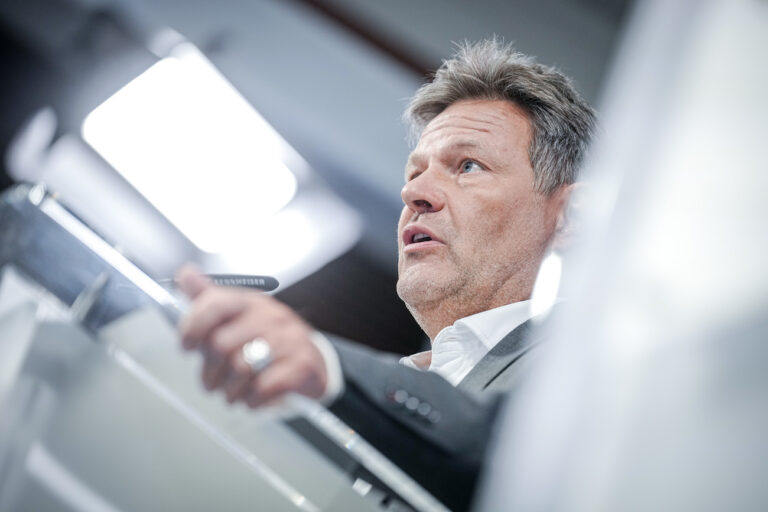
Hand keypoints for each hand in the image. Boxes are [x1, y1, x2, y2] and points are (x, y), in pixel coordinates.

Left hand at [176, 264, 327, 406]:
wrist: (313, 362)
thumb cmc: (269, 341)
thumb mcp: (241, 316)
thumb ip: (210, 299)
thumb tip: (186, 272)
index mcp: (252, 303)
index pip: (217, 304)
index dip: (193, 325)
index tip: (186, 345)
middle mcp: (271, 317)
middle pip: (222, 344)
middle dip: (209, 371)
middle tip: (210, 381)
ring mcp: (289, 340)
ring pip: (241, 368)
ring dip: (229, 389)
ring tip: (230, 393)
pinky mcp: (301, 365)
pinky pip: (264, 387)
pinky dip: (251, 399)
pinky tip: (251, 398)